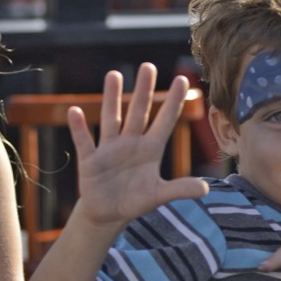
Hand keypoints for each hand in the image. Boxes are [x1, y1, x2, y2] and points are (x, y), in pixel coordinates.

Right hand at [68, 63, 207, 231]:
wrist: (108, 214)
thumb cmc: (134, 201)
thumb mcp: (159, 195)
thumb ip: (179, 189)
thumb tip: (206, 190)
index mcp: (151, 149)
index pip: (165, 121)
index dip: (174, 102)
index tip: (183, 79)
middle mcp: (131, 143)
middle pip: (138, 112)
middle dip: (144, 91)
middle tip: (148, 66)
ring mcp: (109, 149)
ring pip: (111, 118)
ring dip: (111, 98)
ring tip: (114, 75)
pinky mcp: (90, 160)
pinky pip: (84, 141)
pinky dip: (79, 128)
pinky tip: (74, 111)